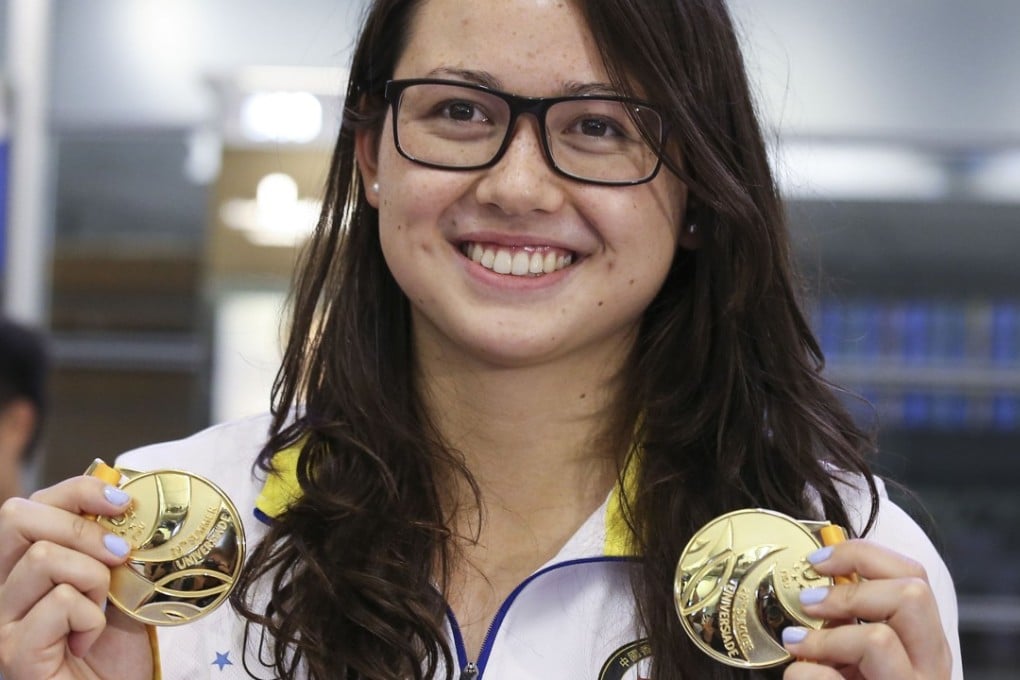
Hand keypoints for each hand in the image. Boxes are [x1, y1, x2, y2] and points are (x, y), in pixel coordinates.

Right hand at [0, 476, 153, 678]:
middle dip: (82, 527)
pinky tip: (87, 640)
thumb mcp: (116, 582)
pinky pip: (59, 602)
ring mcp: (1, 621)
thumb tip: (122, 498)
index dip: (78, 490)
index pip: (29, 503)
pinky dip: (91, 618)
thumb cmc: (113, 648)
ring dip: (93, 579)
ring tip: (99, 609)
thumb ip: (108, 544)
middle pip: (16, 517)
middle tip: (119, 555)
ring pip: (43, 557)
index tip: (123, 503)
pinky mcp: (14, 651)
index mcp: (21, 566)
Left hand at [780, 539, 951, 679]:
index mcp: (924, 645)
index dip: (863, 555)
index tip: (817, 561)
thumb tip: (816, 578)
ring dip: (824, 639)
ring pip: (877, 640)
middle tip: (809, 604)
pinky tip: (800, 677)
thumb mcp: (855, 654)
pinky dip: (803, 674)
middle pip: (912, 595)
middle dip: (850, 591)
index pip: (914, 577)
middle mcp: (930, 669)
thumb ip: (849, 620)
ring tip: (798, 647)